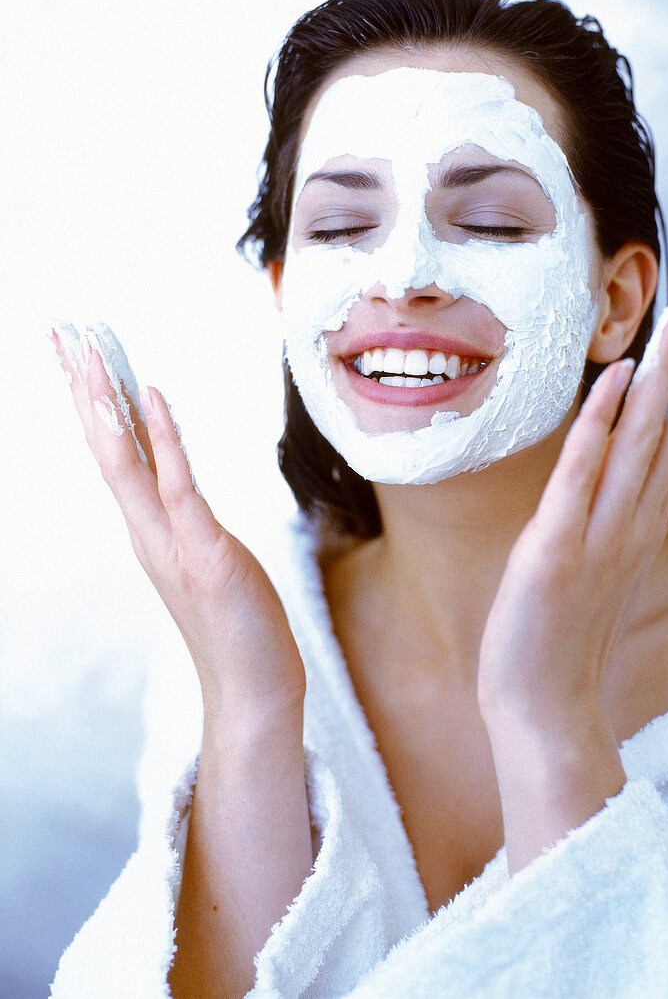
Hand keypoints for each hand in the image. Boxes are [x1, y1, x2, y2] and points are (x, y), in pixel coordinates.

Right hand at [50, 326, 304, 719]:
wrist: (251, 691)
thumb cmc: (234, 625)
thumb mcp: (204, 559)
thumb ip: (186, 521)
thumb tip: (182, 486)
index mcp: (147, 530)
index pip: (112, 453)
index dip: (91, 402)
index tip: (73, 354)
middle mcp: (148, 532)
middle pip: (105, 447)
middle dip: (83, 389)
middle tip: (61, 332)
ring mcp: (172, 544)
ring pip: (126, 462)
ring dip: (107, 404)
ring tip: (89, 351)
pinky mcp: (207, 555)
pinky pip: (180, 488)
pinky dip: (166, 439)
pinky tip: (154, 396)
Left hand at [477, 282, 667, 867]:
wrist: (545, 708)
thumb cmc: (571, 631)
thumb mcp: (617, 562)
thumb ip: (654, 506)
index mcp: (643, 520)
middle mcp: (632, 520)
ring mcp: (599, 534)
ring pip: (642, 440)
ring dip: (664, 373)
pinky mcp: (558, 548)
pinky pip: (583, 476)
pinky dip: (602, 426)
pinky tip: (617, 377)